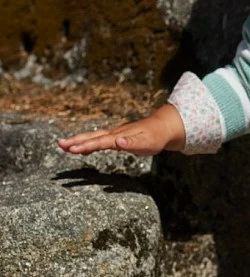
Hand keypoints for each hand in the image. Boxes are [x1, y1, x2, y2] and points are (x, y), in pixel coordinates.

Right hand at [57, 103, 185, 155]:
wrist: (163, 127)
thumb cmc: (156, 137)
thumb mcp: (147, 143)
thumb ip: (132, 143)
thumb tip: (118, 142)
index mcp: (119, 136)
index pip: (100, 141)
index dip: (86, 146)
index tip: (72, 149)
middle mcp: (114, 134)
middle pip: (92, 137)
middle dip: (75, 141)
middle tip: (60, 144)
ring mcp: (114, 134)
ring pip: (93, 137)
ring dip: (78, 142)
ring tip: (63, 146)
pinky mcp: (117, 137)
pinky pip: (99, 140)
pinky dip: (88, 144)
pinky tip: (82, 148)